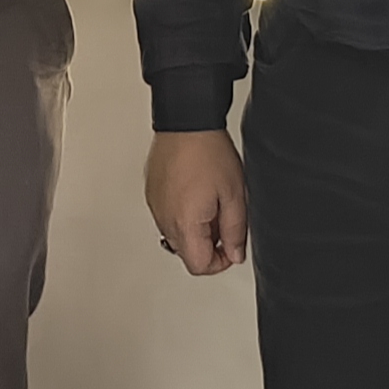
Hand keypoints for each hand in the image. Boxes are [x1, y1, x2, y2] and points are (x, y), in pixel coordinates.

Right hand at [145, 130, 249, 274]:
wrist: (186, 122)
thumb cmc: (208, 152)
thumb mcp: (234, 194)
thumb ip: (236, 231)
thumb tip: (235, 253)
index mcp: (185, 224)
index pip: (199, 266)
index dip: (220, 262)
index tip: (231, 245)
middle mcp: (164, 219)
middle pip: (186, 252)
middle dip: (209, 243)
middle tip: (224, 218)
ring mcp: (156, 206)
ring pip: (176, 234)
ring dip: (195, 228)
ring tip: (210, 201)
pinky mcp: (152, 193)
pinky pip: (167, 215)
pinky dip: (183, 212)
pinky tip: (196, 191)